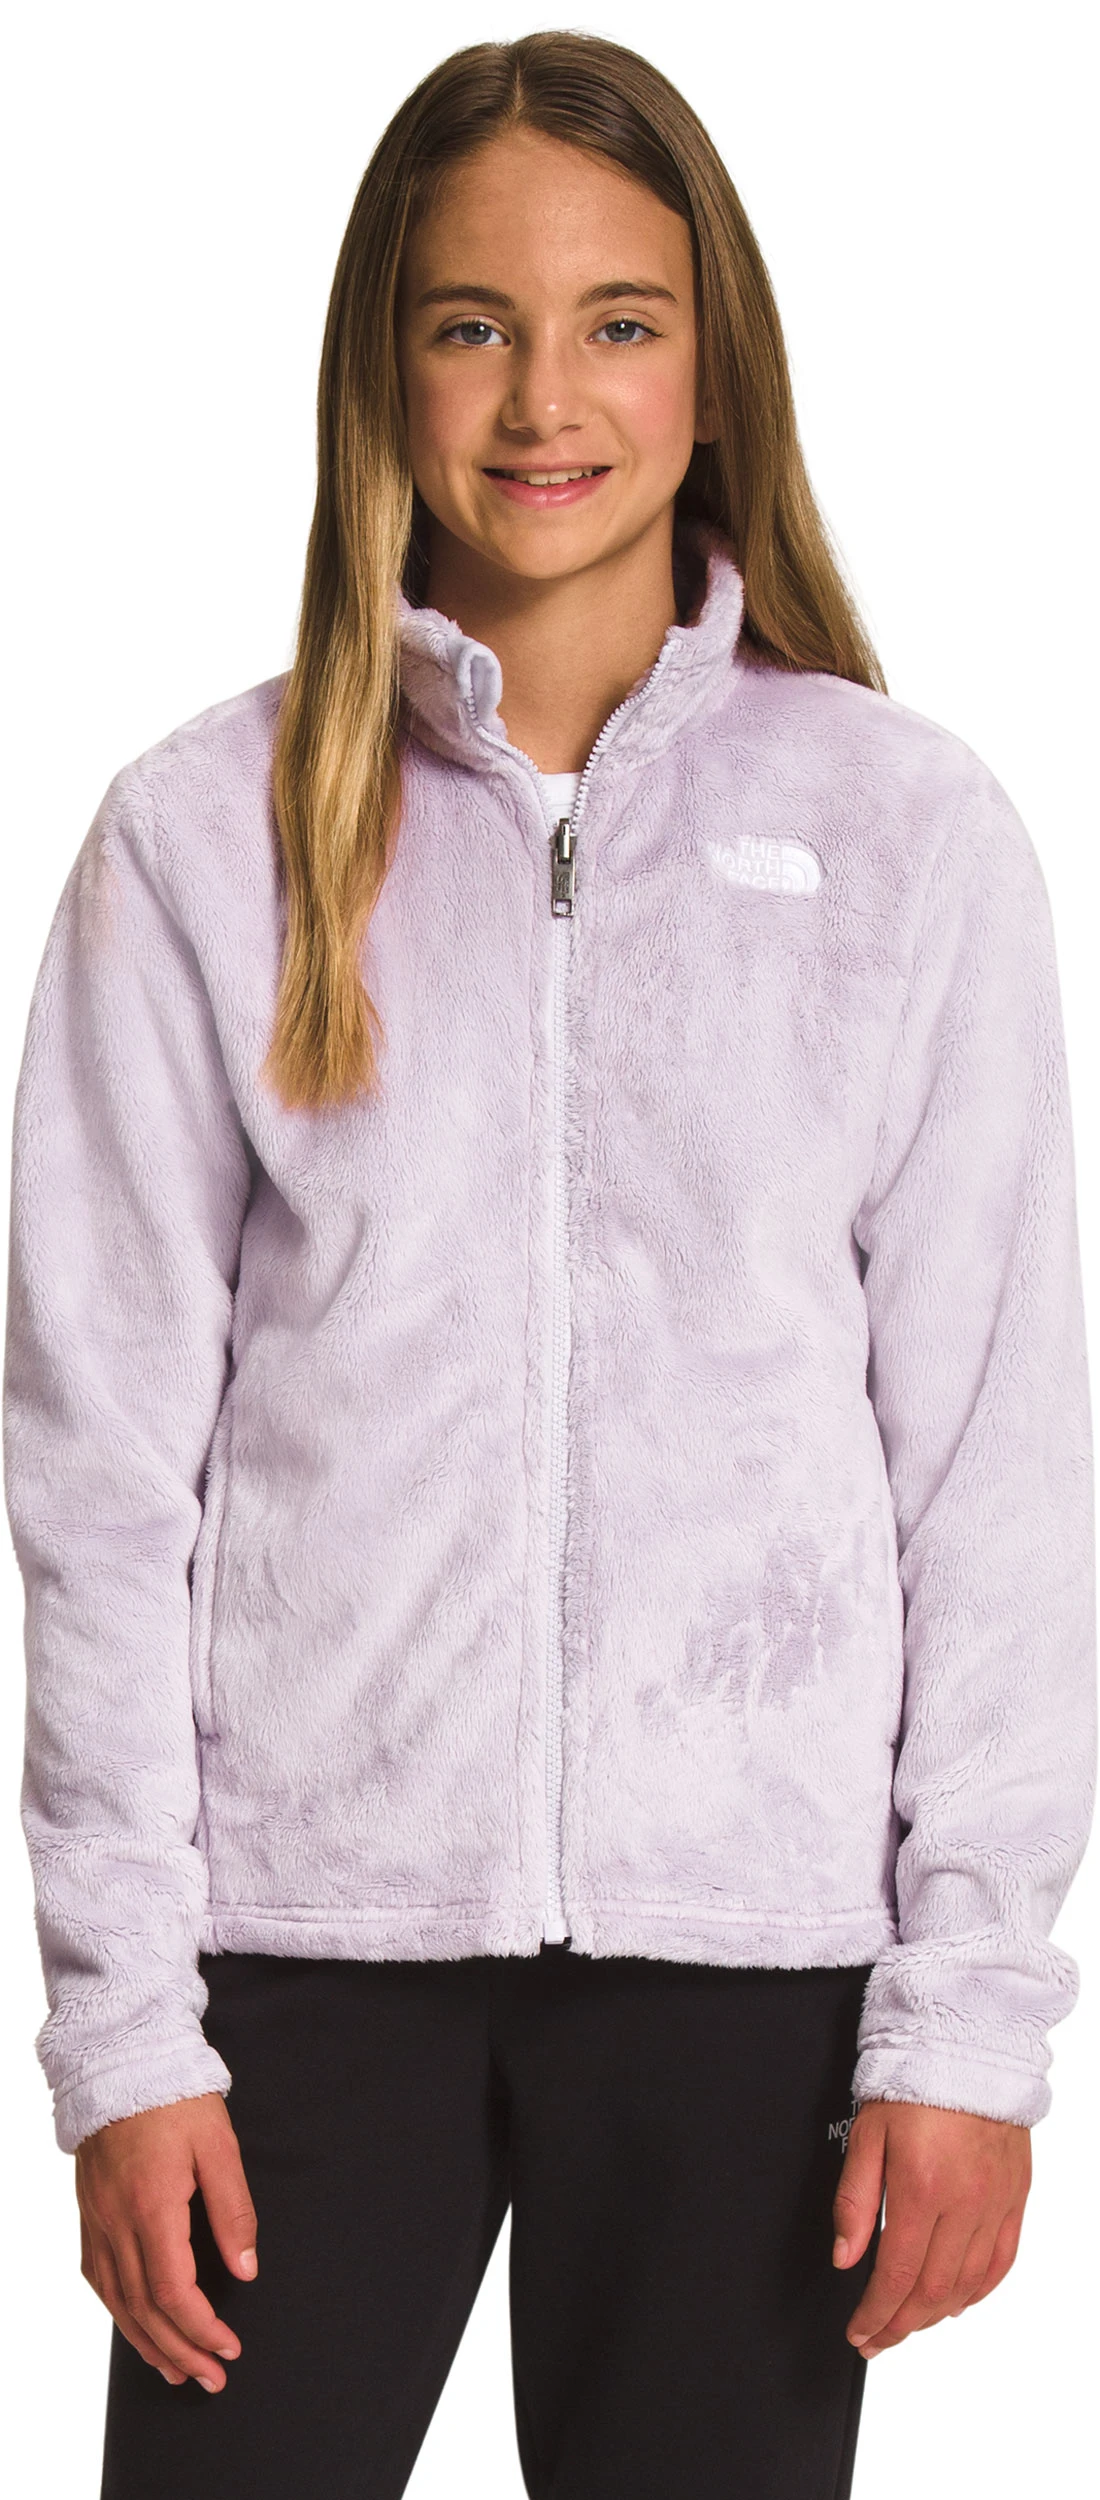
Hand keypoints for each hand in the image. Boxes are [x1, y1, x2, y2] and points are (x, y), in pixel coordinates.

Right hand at [76, 2090, 258, 2389]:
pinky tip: (136, 2326)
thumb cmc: (176, 2099)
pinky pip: (98, 2278)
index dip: (201, 2329)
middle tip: (211, 2378)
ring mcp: (96, 2220)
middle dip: (179, 2352)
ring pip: (116, 2301)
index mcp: (151, 2205)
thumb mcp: (219, 2146)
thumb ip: (233, 2211)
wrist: (121, 2062)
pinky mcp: (89, 2214)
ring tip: (177, 2371)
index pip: (172, 2291)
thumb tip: (245, 2271)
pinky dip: (119, 2312)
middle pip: (143, 2308)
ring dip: (147, 2343)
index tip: (229, 2348)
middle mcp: (116, 2221)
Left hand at [832, 2097, 1030, 2356]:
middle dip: (900, 2325)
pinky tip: (958, 2300)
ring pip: (969, 2284)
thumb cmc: (914, 2079)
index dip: (875, 2315)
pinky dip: (979, 2290)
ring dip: (936, 2315)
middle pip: (933, 2291)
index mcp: (922, 2188)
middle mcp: (965, 2202)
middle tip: (877, 2339)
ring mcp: (996, 2202)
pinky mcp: (1016, 2196)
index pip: (897, 2276)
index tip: (860, 2333)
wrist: (969, 2044)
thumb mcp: (867, 2133)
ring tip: (909, 2324)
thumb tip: (845, 2256)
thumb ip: (854, 2200)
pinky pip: (1003, 2260)